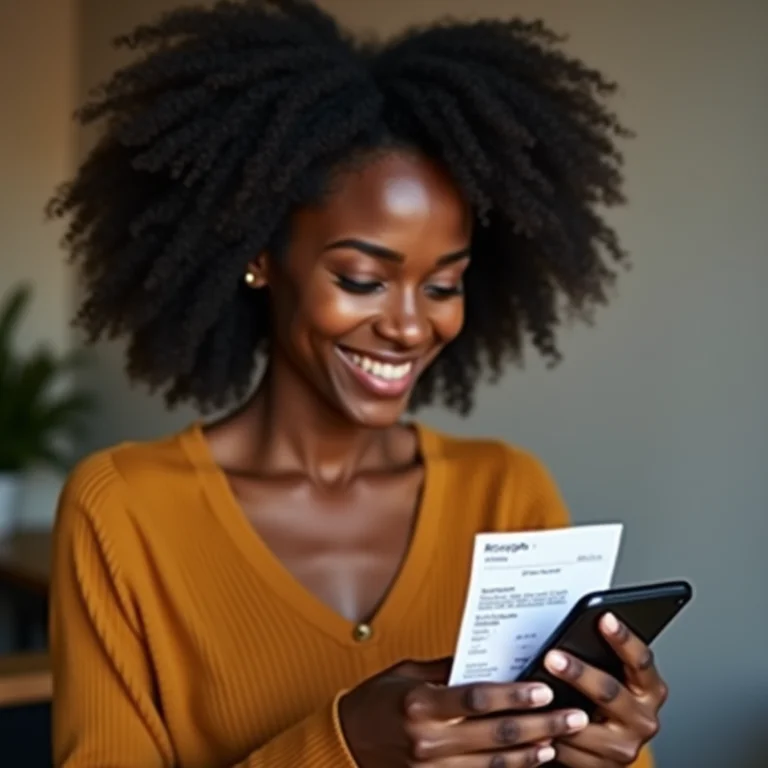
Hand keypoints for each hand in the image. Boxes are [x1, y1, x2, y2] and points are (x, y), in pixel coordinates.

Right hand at [339, 658, 589, 766]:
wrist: (347, 741)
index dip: (513, 695)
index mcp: (420, 704)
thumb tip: (489, 660)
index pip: (476, 699)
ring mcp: (431, 767)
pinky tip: (534, 760)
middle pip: (495, 734)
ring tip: (562, 739)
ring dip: (533, 752)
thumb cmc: (378, 700)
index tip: (544, 689)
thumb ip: (448, 669)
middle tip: (573, 716)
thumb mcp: (408, 673)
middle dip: (540, 725)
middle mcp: (428, 739)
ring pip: (495, 763)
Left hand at [543, 613, 667, 766]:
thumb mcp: (613, 676)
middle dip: (578, 673)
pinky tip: (530, 720)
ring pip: (583, 725)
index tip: (604, 617)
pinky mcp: (604, 767)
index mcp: (650, 689)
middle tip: (552, 657)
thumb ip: (600, 658)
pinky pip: (569, 750)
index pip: (640, 660)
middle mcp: (644, 719)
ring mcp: (625, 747)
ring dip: (555, 709)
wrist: (605, 750)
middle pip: (609, 691)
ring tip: (532, 692)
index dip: (623, 638)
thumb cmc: (604, 701)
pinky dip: (548, 734)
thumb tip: (569, 629)